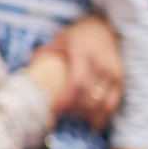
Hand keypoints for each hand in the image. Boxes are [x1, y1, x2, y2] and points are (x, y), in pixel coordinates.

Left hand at [44, 14, 124, 128]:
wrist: (103, 27)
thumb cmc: (76, 35)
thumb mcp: (59, 39)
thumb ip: (44, 54)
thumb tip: (26, 72)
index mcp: (83, 53)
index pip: (77, 83)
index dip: (67, 100)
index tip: (55, 111)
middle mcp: (101, 63)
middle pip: (89, 96)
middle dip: (76, 111)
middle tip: (62, 117)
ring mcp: (113, 71)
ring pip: (102, 103)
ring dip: (89, 115)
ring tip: (76, 120)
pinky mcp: (121, 78)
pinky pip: (113, 102)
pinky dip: (102, 114)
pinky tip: (93, 122)